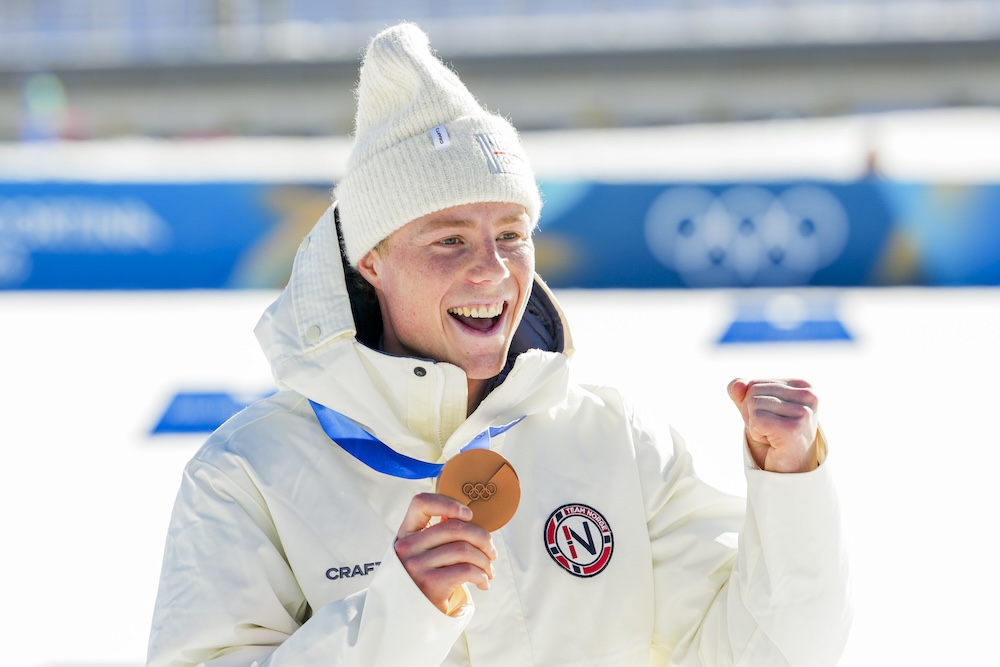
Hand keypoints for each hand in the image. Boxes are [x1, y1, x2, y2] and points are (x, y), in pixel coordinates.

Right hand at [394, 493, 496, 612]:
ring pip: (464, 549)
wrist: (413, 616)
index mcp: (405, 533)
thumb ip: (438, 533)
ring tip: (489, 570)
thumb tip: (468, 517)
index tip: (468, 515)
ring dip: (485, 560)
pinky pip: (467, 570)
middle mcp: (407, 547)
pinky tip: (483, 582)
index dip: (448, 503)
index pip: (421, 503)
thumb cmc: (426, 578)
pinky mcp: (429, 584)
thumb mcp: (423, 552)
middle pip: (454, 527)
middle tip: (491, 551)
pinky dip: (481, 576)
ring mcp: (416, 565)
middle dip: (482, 538)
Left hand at [727, 378, 819, 472]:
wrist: (787, 472)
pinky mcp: (794, 427)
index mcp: (803, 386)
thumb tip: (736, 384)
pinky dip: (756, 433)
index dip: (752, 405)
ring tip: (773, 436)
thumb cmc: (773, 439)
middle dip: (752, 414)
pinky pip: (756, 419)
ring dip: (755, 425)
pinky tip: (773, 442)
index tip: (771, 420)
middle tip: (770, 431)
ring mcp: (803, 411)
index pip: (755, 383)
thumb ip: (742, 393)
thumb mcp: (754, 410)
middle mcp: (809, 395)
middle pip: (753, 392)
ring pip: (753, 404)